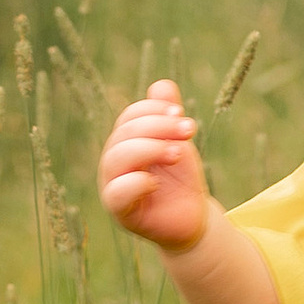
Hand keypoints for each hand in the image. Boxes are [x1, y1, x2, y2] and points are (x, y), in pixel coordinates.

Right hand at [99, 78, 210, 251]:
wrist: (190, 218)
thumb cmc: (179, 179)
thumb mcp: (177, 143)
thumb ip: (168, 115)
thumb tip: (162, 85)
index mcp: (124, 143)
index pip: (129, 117)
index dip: (153, 110)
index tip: (180, 113)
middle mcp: (113, 163)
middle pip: (124, 134)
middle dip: (158, 127)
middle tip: (188, 130)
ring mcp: (112, 186)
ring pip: (117, 158)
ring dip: (150, 149)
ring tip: (178, 152)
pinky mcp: (120, 211)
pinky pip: (116, 193)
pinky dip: (136, 182)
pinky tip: (156, 182)